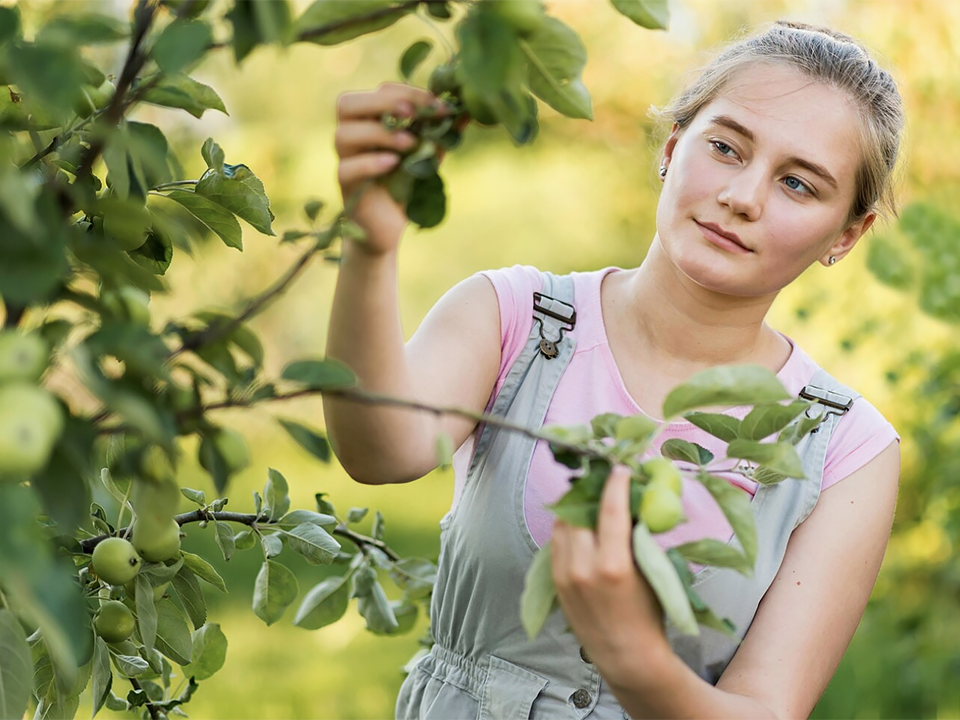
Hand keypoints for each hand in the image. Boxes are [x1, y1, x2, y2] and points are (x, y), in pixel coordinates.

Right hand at [334, 83, 445, 255]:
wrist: (390, 228)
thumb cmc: (407, 187)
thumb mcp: (428, 156)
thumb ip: (441, 133)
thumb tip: (468, 110)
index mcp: (371, 121)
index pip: (380, 91)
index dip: (409, 93)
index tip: (440, 106)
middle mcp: (352, 136)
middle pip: (348, 104)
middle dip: (383, 103)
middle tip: (412, 113)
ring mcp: (345, 160)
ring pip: (345, 134)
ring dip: (379, 134)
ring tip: (409, 144)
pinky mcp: (345, 186)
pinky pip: (347, 169)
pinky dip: (371, 163)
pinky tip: (393, 165)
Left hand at [551, 466, 668, 681]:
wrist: (626, 654)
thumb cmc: (648, 613)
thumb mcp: (650, 571)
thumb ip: (637, 535)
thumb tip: (631, 500)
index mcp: (612, 565)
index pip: (609, 511)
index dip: (615, 483)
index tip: (620, 468)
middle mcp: (582, 567)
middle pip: (578, 512)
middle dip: (590, 492)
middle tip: (603, 482)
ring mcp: (564, 575)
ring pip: (562, 525)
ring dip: (575, 509)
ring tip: (591, 501)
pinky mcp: (555, 581)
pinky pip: (556, 543)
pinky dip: (568, 529)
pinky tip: (581, 526)